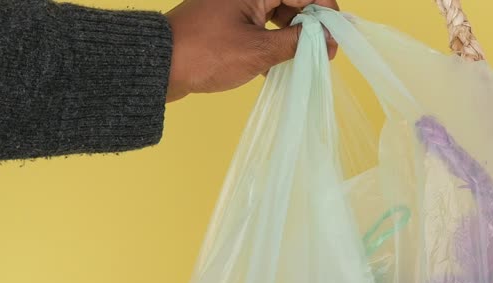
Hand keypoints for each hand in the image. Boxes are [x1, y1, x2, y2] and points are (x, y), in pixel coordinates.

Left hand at [165, 0, 339, 101]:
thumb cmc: (204, 54)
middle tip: (322, 53)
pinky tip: (276, 64)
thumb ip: (297, 42)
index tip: (335, 35)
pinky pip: (259, 25)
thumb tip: (325, 39)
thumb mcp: (258, 51)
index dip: (325, 11)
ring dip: (291, 35)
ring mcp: (234, 4)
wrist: (157, 67)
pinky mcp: (226, 20)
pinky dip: (272, 41)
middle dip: (309, 25)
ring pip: (276, 12)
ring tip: (299, 61)